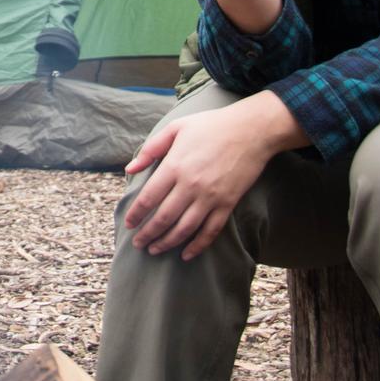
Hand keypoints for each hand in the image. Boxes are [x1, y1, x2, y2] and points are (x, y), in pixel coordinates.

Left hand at [121, 93, 300, 260]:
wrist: (251, 130)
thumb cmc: (211, 126)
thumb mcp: (176, 128)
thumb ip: (151, 149)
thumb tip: (129, 169)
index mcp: (174, 166)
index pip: (148, 198)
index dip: (135, 214)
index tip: (128, 224)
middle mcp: (191, 185)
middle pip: (163, 218)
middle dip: (147, 234)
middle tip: (137, 243)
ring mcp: (211, 197)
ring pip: (185, 229)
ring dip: (167, 243)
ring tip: (155, 250)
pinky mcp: (228, 204)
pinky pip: (211, 231)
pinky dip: (197, 246)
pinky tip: (186, 254)